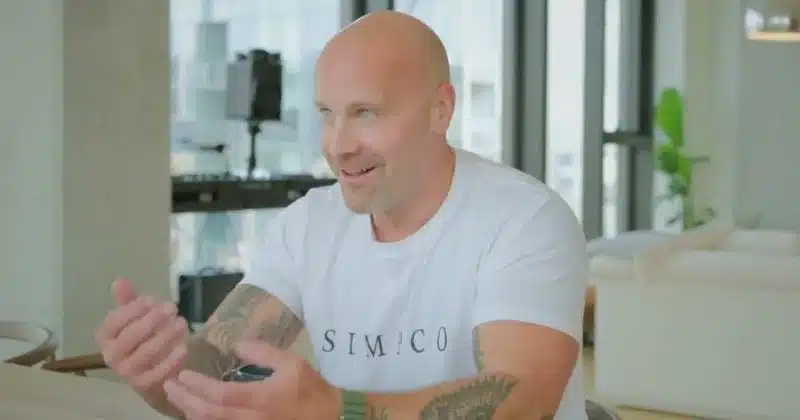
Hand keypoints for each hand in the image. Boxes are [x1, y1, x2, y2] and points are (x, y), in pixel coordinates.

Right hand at [95, 279, 189, 396]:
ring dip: (166, 336)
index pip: (115, 321)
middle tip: (172, 307)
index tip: (154, 300)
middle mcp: (111, 355)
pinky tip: (184, 346)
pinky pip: (158, 372)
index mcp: (105, 337)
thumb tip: (119, 280)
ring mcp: (127, 372)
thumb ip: (128, 300)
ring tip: (182, 323)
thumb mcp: (134, 318)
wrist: (150, 372)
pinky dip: (172, 359)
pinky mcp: (144, 385)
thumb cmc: (141, 339)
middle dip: (153, 320)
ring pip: (147, 353)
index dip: (135, 308)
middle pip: (131, 336)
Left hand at [163, 341, 339, 419]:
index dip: (197, 385)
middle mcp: (250, 419)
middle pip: (208, 414)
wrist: (328, 417)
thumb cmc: (310, 389)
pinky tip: (196, 413)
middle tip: (169, 386)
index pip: (219, 394)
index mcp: (260, 398)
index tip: (182, 374)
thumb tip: (236, 345)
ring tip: (178, 399)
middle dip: (184, 400)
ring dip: (190, 413)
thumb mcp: (291, 362)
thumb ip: (263, 352)